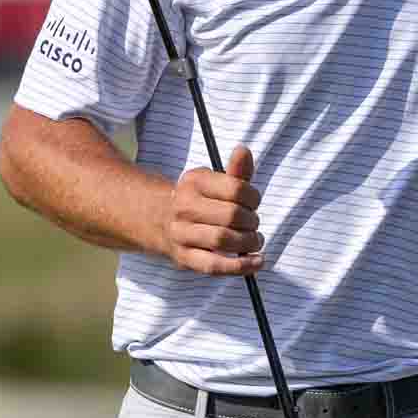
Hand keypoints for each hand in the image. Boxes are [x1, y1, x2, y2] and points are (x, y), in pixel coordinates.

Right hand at [160, 145, 264, 275]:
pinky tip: (257, 262)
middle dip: (252, 221)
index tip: (254, 203)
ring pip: (223, 240)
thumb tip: (244, 150)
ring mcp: (180, 234)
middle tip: (254, 224)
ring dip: (248, 242)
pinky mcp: (183, 258)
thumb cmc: (203, 200)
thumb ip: (237, 170)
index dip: (254, 198)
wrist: (160, 221)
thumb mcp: (217, 180)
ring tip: (255, 240)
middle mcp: (183, 207)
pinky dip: (239, 267)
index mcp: (193, 182)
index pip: (236, 189)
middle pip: (232, 216)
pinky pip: (213, 266)